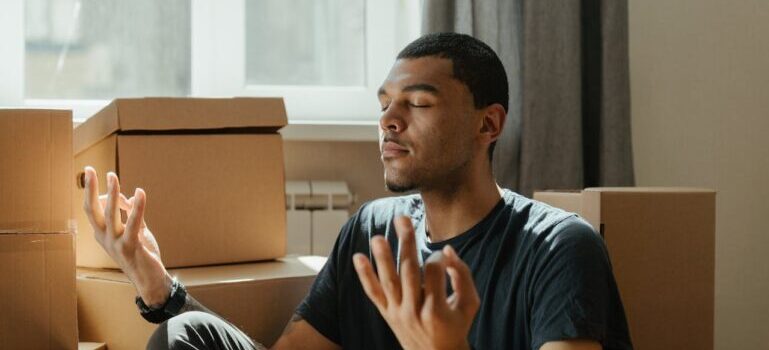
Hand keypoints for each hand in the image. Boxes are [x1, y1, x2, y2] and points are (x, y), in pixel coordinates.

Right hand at [82, 166, 171, 306]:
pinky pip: (133, 223)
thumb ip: (132, 213)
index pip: (93, 209)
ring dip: (112, 193)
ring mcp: (115, 243)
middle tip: (89, 169)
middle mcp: (104, 238)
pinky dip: (137, 207)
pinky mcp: (131, 246)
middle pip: (93, 210)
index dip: (94, 192)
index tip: (96, 175)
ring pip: (110, 214)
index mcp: (102, 234)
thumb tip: (130, 195)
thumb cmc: (141, 255)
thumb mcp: (136, 230)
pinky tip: (140, 193)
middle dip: (90, 188)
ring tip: (112, 175)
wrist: (150, 280)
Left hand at [353, 216, 479, 349]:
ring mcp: (397, 312)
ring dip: (382, 257)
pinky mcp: (386, 313)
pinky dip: (365, 276)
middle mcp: (414, 311)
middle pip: (408, 271)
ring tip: (378, 236)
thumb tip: (448, 250)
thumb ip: (463, 275)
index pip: (433, 272)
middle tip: (402, 218)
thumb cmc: (456, 326)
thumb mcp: (470, 304)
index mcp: (437, 309)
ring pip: (388, 281)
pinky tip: (358, 257)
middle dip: (406, 243)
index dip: (438, 259)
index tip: (443, 256)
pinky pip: (373, 293)